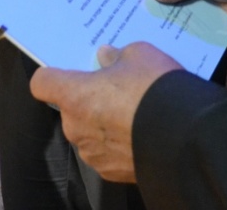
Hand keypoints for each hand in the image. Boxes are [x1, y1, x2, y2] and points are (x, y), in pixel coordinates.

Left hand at [30, 43, 182, 182]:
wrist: (185, 135)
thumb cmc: (154, 87)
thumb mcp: (139, 54)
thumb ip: (117, 56)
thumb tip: (106, 57)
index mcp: (74, 95)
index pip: (41, 83)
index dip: (51, 76)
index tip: (66, 72)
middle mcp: (75, 126)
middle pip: (70, 108)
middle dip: (88, 99)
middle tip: (117, 89)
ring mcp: (92, 153)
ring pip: (89, 132)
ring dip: (103, 123)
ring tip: (134, 114)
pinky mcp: (111, 172)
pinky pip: (107, 152)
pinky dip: (119, 144)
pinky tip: (141, 134)